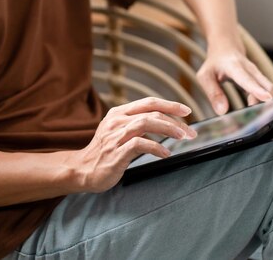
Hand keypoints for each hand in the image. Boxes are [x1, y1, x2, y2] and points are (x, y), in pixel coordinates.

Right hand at [75, 97, 196, 192]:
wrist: (82, 170)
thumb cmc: (105, 152)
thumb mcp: (120, 133)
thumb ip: (138, 126)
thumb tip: (165, 126)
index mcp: (118, 113)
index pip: (148, 102)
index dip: (170, 105)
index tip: (186, 111)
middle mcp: (116, 120)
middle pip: (151, 112)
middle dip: (174, 120)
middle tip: (190, 132)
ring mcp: (115, 136)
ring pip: (146, 123)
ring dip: (168, 129)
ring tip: (182, 137)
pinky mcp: (116, 152)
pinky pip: (140, 145)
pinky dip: (156, 148)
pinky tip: (166, 153)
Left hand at [197, 46, 272, 114]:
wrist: (225, 46)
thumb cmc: (215, 63)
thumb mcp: (205, 76)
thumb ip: (213, 93)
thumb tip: (222, 111)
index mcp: (234, 66)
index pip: (247, 79)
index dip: (257, 90)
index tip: (267, 98)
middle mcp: (250, 70)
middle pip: (266, 86)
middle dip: (271, 102)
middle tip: (268, 118)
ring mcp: (257, 74)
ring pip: (270, 89)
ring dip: (271, 104)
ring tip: (265, 119)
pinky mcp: (260, 80)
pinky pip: (268, 92)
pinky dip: (268, 103)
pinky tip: (262, 114)